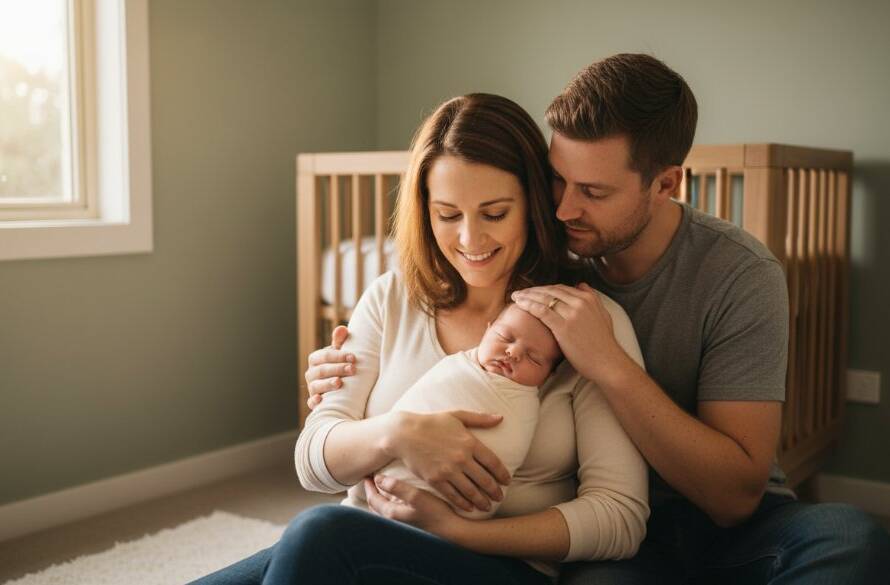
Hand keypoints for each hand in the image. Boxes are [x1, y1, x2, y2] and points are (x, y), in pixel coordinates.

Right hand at [304, 326, 354, 409]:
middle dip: (337, 369)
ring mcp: (312, 388)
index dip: (338, 356)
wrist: (340, 387)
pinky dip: (315, 402)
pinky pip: (311, 403)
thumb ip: (340, 341)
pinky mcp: (314, 402)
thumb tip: (342, 329)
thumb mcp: (340, 353)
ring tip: (339, 383)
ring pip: (315, 386)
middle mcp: (311, 374)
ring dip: (327, 384)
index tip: (353, 357)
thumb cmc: (340, 366)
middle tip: (352, 369)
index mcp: (316, 360)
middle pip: (321, 370)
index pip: (324, 356)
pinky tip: (321, 401)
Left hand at [363, 476, 464, 538]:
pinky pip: (393, 511)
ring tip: (381, 486)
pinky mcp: (411, 522)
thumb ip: (396, 487)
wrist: (453, 529)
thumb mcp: (416, 496)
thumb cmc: (436, 512)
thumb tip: (378, 478)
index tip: (367, 473)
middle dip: (371, 492)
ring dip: (380, 498)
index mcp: (392, 514)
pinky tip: (398, 496)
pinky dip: (389, 502)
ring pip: (384, 509)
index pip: (372, 498)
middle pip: (375, 506)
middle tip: (371, 478)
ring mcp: (403, 522)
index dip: (368, 485)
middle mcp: (394, 520)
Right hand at [388, 410, 509, 513]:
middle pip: (485, 480)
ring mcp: (448, 471)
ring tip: (487, 506)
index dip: (502, 474)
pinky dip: (464, 503)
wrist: (404, 434)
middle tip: (501, 497)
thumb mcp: (457, 415)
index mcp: (469, 442)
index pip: (493, 462)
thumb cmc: (431, 423)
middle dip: (495, 491)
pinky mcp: (436, 480)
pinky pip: (453, 496)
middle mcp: (461, 458)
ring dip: (482, 501)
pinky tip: (469, 507)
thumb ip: (480, 418)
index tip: (507, 481)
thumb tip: (501, 417)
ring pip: (471, 491)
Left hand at [512, 283, 623, 383]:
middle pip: (550, 291)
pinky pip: (541, 311)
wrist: (607, 362)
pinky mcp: (563, 327)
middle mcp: (580, 302)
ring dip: (527, 295)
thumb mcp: (603, 315)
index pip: (561, 288)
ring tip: (516, 296)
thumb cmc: (604, 344)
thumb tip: (581, 284)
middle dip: (533, 290)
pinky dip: (528, 305)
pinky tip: (519, 304)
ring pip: (544, 298)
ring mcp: (572, 314)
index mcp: (589, 298)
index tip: (533, 292)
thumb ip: (593, 298)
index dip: (544, 289)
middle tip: (520, 292)